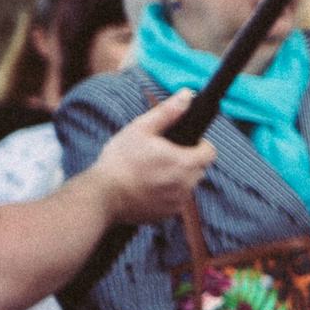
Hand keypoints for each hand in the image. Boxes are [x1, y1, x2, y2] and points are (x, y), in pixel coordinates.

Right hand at [83, 92, 216, 224]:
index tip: (183, 143)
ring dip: (176, 177)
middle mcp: (186, 185)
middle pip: (199, 168)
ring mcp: (176, 203)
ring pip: (186, 185)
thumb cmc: (119, 161)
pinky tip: (146, 187)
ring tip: (151, 171)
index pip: (209, 152)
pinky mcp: (165, 215)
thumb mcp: (141, 129)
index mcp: (185, 163)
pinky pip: (174, 200)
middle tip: (161, 155)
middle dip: (186, 160)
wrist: (100, 196)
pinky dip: (166, 194)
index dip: (199, 145)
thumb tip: (187, 95)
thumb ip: (168, 112)